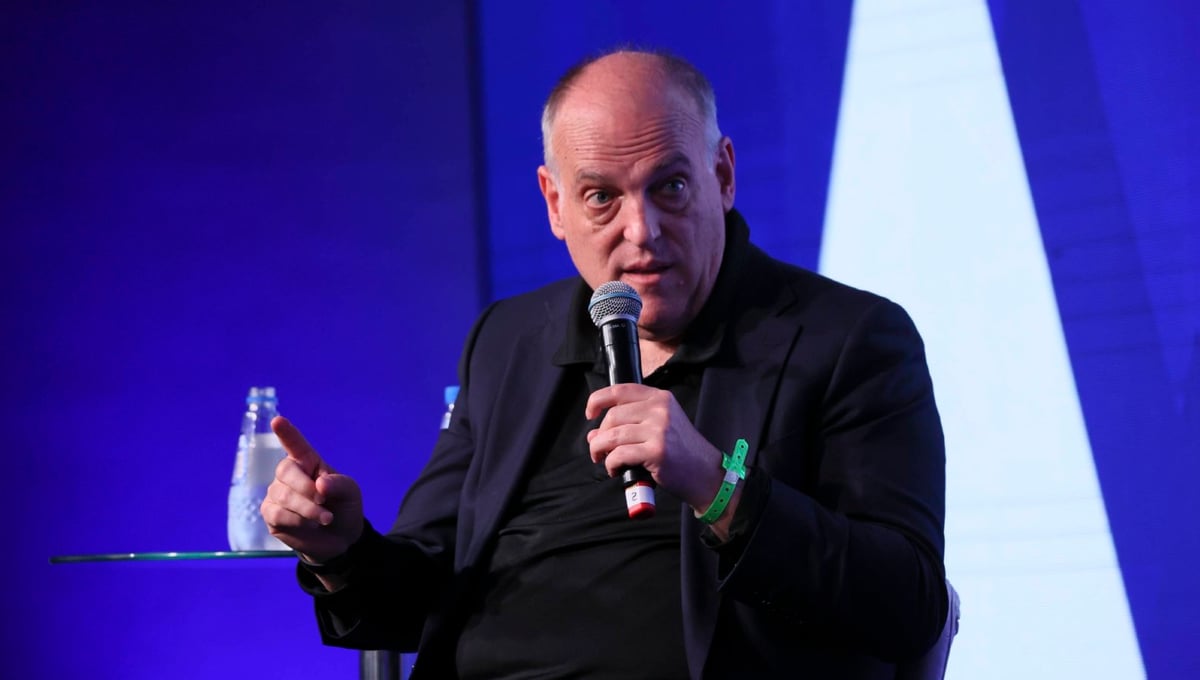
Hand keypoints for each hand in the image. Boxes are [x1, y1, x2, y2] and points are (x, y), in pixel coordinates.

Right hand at [260, 416, 363, 562]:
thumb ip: (339, 484)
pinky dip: (298, 521)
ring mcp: (276, 494)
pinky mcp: (271, 515)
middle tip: (323, 502)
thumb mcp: (350, 493)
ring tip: (325, 519)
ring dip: (307, 510)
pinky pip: (278, 515)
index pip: (295, 444)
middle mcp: (289, 474)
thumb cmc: (343, 507)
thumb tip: (319, 483)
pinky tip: (310, 526)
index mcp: (308, 461)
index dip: (286, 433)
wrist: (339, 539)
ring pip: (283, 496)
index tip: (277, 421)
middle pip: (286, 471)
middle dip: (306, 488)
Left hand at [585, 383, 723, 510]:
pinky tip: (616, 470)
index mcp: (660, 398)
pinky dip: (611, 464)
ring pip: (612, 436)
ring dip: (600, 450)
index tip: (590, 413)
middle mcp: (660, 409)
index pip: (620, 390)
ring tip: (604, 460)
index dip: (598, 400)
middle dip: (599, 435)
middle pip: (612, 416)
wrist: (705, 473)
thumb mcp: (660, 427)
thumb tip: (593, 434)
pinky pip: (619, 454)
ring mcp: (659, 430)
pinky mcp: (656, 451)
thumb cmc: (681, 452)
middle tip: (599, 449)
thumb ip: (629, 425)